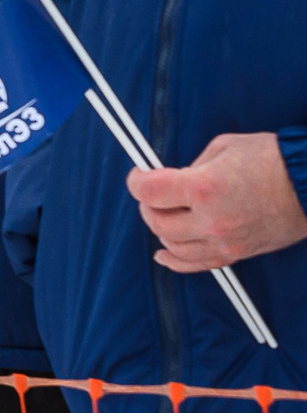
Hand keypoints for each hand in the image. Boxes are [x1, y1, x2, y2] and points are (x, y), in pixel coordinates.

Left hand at [127, 132, 306, 271]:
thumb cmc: (276, 161)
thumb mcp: (225, 147)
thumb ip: (192, 165)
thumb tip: (173, 177)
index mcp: (203, 187)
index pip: (148, 192)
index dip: (136, 181)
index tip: (139, 176)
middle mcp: (211, 219)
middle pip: (156, 221)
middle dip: (149, 205)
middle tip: (154, 193)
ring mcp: (224, 241)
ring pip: (172, 246)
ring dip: (162, 228)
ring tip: (166, 213)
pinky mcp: (237, 254)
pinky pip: (196, 265)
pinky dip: (174, 261)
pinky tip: (163, 254)